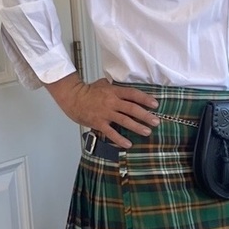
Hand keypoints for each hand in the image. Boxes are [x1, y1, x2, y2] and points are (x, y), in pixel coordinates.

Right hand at [45, 73, 159, 147]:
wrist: (72, 97)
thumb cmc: (88, 91)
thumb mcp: (103, 84)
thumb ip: (116, 88)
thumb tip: (127, 89)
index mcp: (114, 91)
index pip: (133, 94)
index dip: (145, 99)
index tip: (155, 104)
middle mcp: (111, 102)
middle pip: (132, 109)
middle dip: (145, 115)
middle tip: (156, 121)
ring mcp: (105, 113)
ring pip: (124, 121)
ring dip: (137, 127)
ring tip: (147, 132)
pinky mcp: (98, 123)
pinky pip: (111, 132)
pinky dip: (119, 139)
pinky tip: (128, 144)